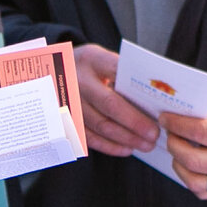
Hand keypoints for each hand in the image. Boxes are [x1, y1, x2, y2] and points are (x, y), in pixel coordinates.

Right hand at [74, 42, 158, 156]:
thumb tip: (153, 95)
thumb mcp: (99, 58)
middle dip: (135, 122)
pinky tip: (126, 148)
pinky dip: (110, 146)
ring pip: (101, 125)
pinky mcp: (65, 120)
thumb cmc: (85, 67)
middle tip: (154, 134)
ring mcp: (69, 102)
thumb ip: (120, 72)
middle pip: (110, 104)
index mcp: (91, 60)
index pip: (118, 73)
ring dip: (126, 138)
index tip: (158, 106)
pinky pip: (89, 137)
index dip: (138, 91)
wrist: (48, 71)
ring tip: (146, 144)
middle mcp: (78, 80)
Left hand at [163, 70, 206, 199]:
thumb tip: (183, 116)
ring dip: (179, 164)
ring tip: (179, 148)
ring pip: (194, 181)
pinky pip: (205, 192)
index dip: (177, 124)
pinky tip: (191, 163)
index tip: (166, 117)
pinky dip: (192, 179)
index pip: (199, 133)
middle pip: (191, 159)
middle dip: (174, 143)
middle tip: (170, 131)